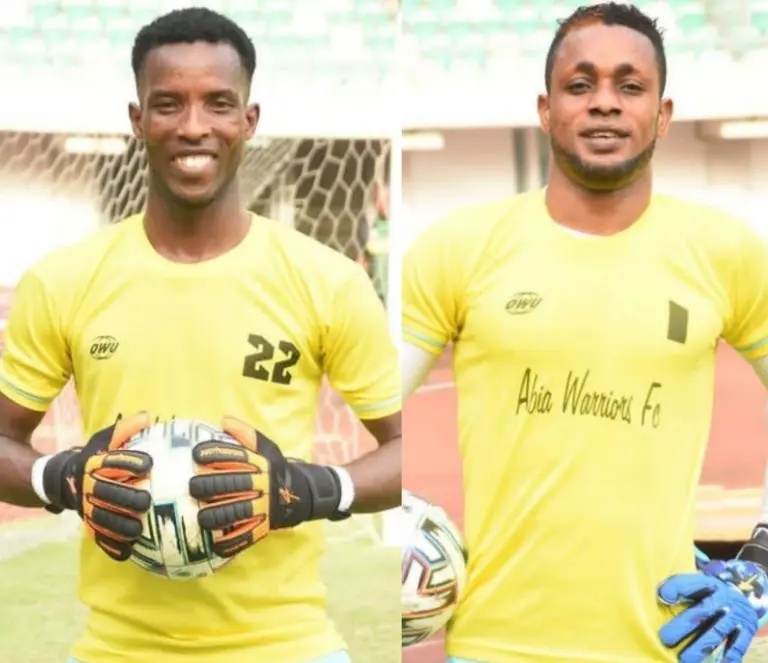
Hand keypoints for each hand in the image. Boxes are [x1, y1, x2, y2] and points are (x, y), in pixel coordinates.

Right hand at [41, 413, 153, 560]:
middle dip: (126, 498)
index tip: (149, 464)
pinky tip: (127, 551)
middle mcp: (88, 486)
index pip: (113, 462)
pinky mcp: (87, 524)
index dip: (130, 462)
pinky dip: (111, 547)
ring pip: (101, 518)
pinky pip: (98, 537)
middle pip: (106, 493)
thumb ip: (125, 429)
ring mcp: (86, 507)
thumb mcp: (104, 440)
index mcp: (94, 463)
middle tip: (147, 501)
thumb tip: (147, 416)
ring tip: (138, 529)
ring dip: (119, 526)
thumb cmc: (94, 457)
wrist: (62, 479)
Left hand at [189, 416, 348, 556]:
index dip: (214, 454)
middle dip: (209, 485)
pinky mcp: (264, 527)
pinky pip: (245, 536)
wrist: (300, 494)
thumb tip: (224, 420)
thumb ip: (246, 435)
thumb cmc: (275, 470)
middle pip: (233, 484)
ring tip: (200, 515)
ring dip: (216, 514)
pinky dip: (229, 541)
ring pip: (237, 512)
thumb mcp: (267, 448)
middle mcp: (263, 485)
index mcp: (262, 464)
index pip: (236, 456)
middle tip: (193, 486)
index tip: (196, 455)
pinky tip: (214, 541)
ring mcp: (264, 508)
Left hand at [657, 559, 767, 662]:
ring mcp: (736, 615)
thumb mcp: (697, 584)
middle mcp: (724, 598)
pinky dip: (727, 657)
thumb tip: (662, 595)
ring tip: (685, 658)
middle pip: (702, 612)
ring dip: (700, 647)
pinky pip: (737, 646)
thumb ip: (678, 586)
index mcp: (709, 583)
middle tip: (665, 639)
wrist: (742, 595)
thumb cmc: (708, 592)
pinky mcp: (746, 631)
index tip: (663, 596)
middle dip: (683, 626)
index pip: (692, 583)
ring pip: (717, 632)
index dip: (677, 587)